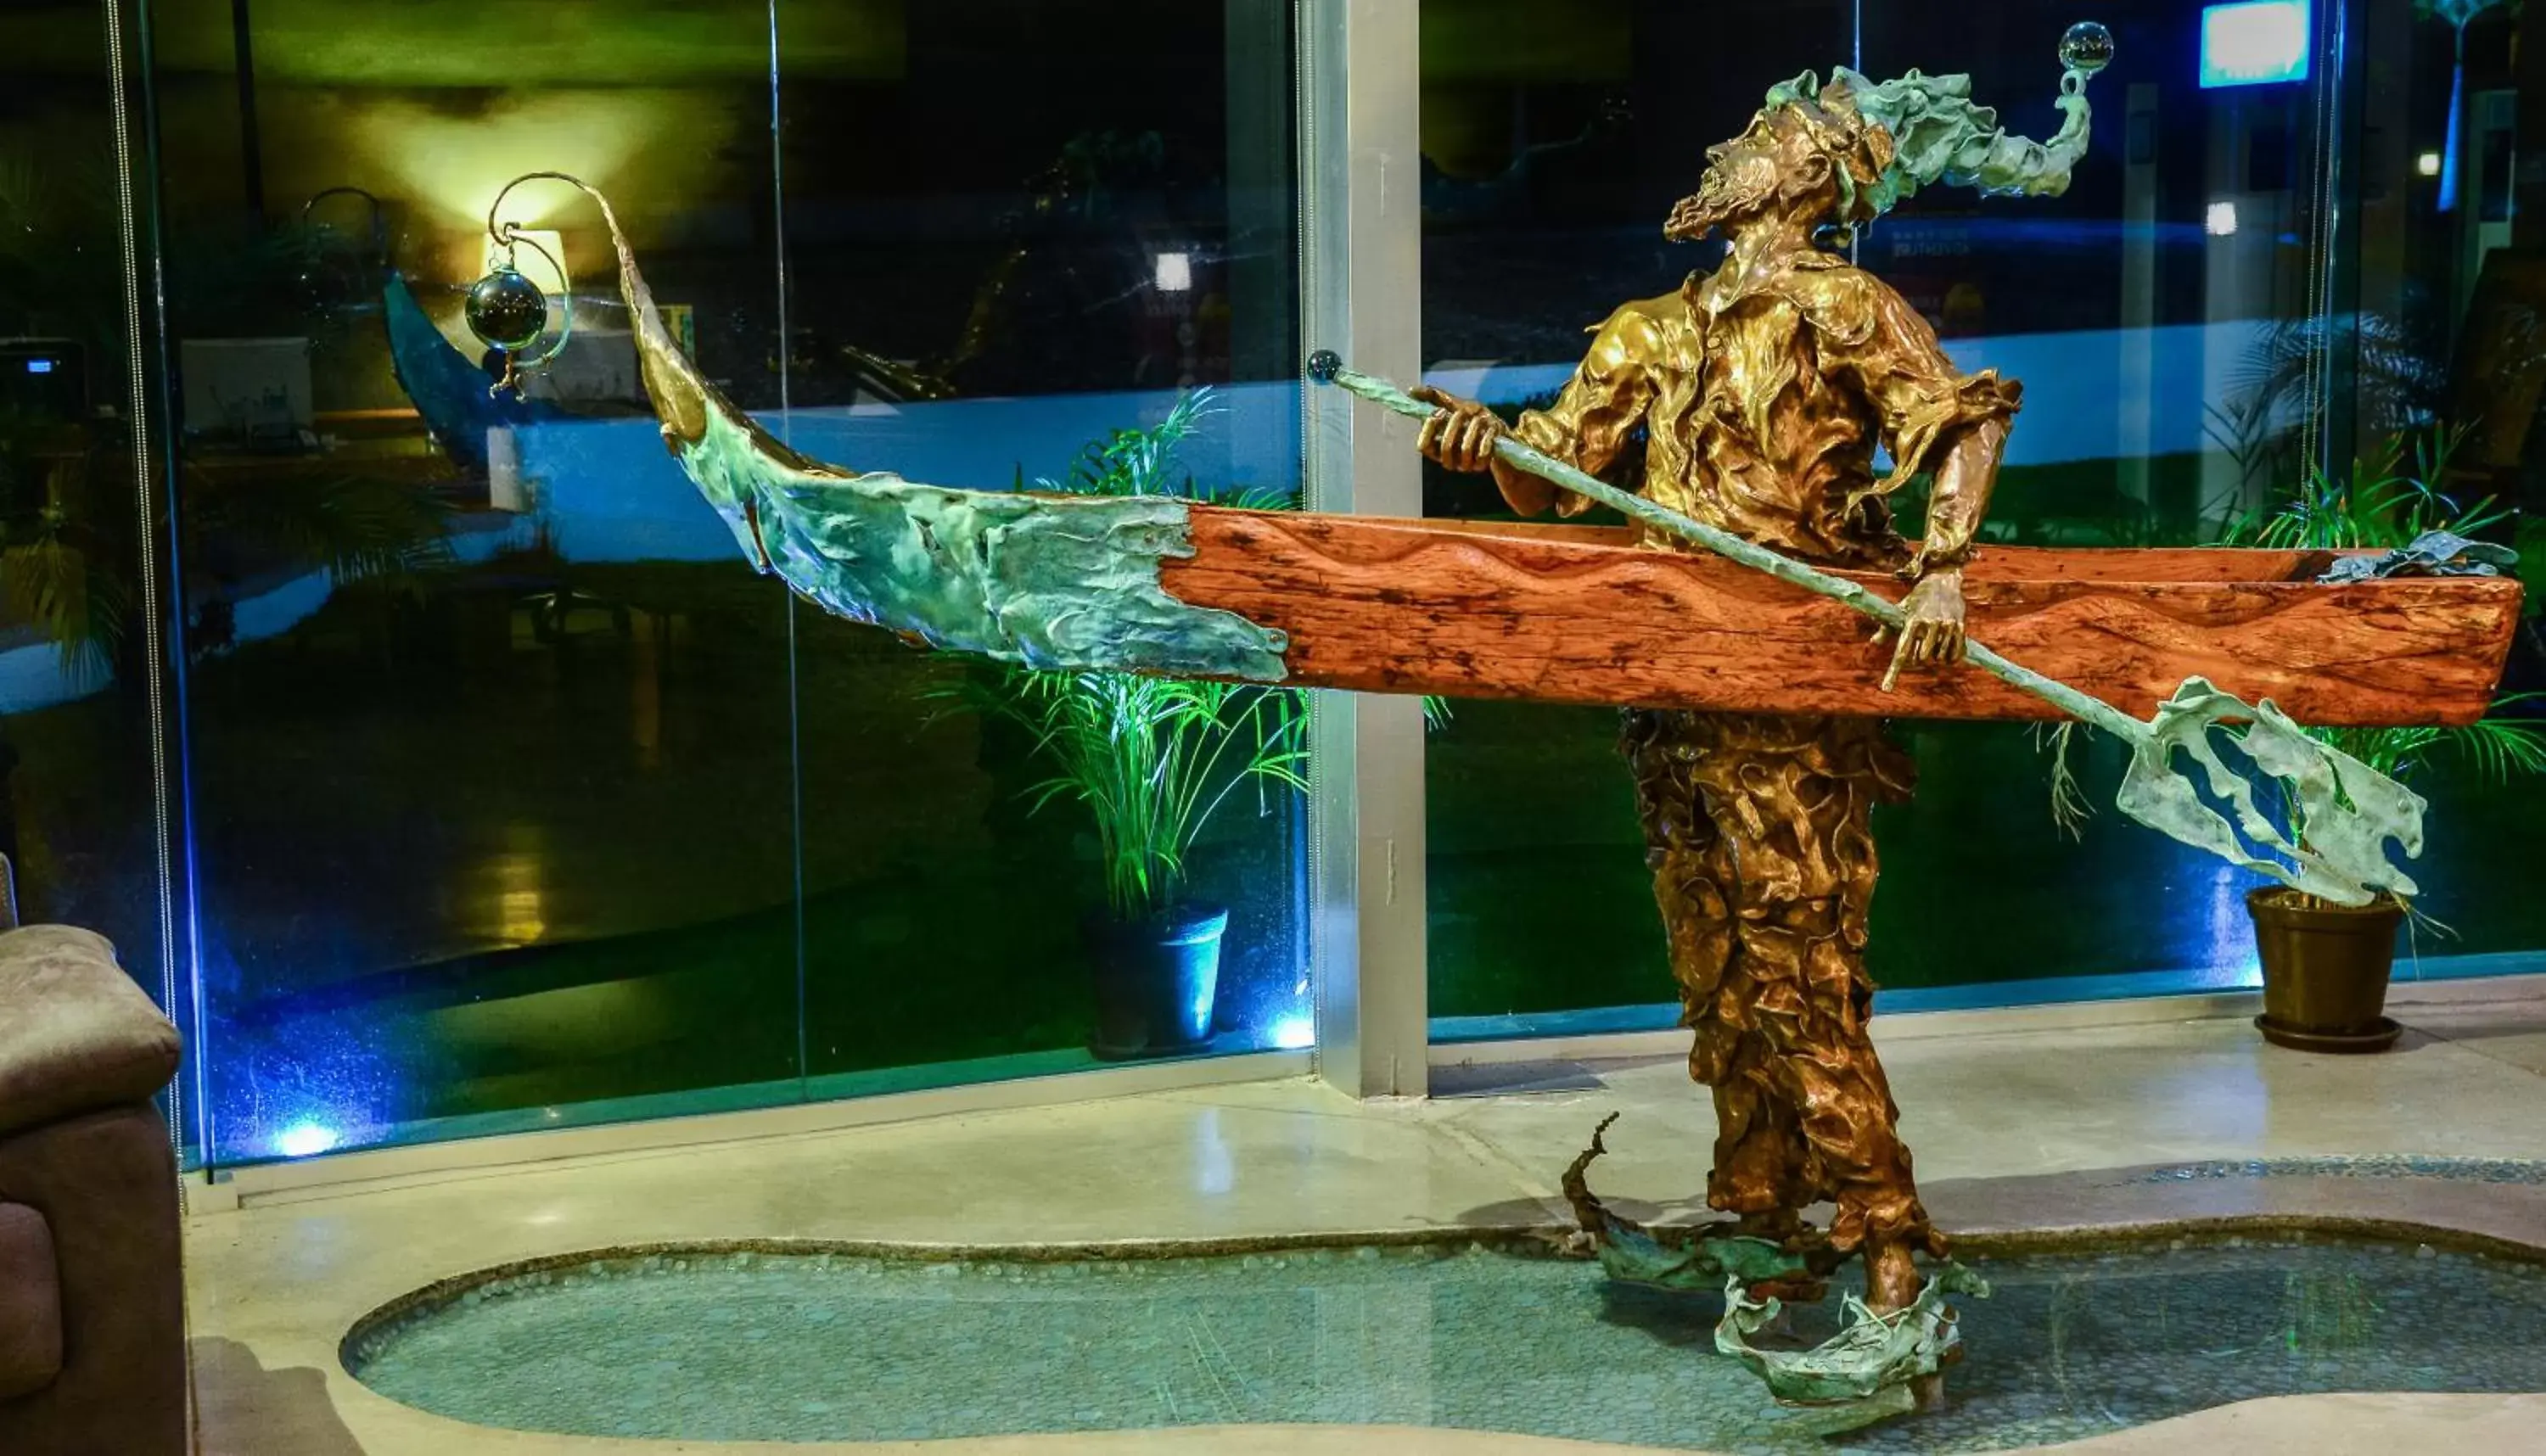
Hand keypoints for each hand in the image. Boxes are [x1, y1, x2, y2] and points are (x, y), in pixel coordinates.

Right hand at [1410, 385, 1505, 472]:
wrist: (1500, 432)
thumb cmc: (1473, 419)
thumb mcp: (1455, 404)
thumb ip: (1434, 397)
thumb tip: (1411, 391)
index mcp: (1437, 447)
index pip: (1423, 446)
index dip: (1429, 429)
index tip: (1439, 412)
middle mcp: (1449, 460)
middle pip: (1445, 447)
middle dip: (1454, 425)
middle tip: (1462, 412)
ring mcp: (1465, 465)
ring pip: (1465, 449)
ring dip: (1473, 428)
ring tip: (1480, 418)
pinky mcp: (1482, 466)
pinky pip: (1482, 453)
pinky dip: (1487, 436)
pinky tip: (1490, 428)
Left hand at [1878, 569, 1966, 690]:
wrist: (1942, 582)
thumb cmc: (1917, 599)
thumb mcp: (1900, 610)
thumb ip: (1887, 628)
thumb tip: (1874, 642)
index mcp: (1911, 622)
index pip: (1901, 652)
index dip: (1893, 672)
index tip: (1886, 688)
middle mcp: (1929, 624)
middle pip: (1921, 658)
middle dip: (1919, 657)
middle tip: (1921, 647)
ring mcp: (1946, 625)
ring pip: (1939, 658)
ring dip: (1936, 657)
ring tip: (1934, 644)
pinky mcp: (1960, 626)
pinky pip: (1956, 654)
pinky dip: (1951, 657)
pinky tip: (1948, 652)